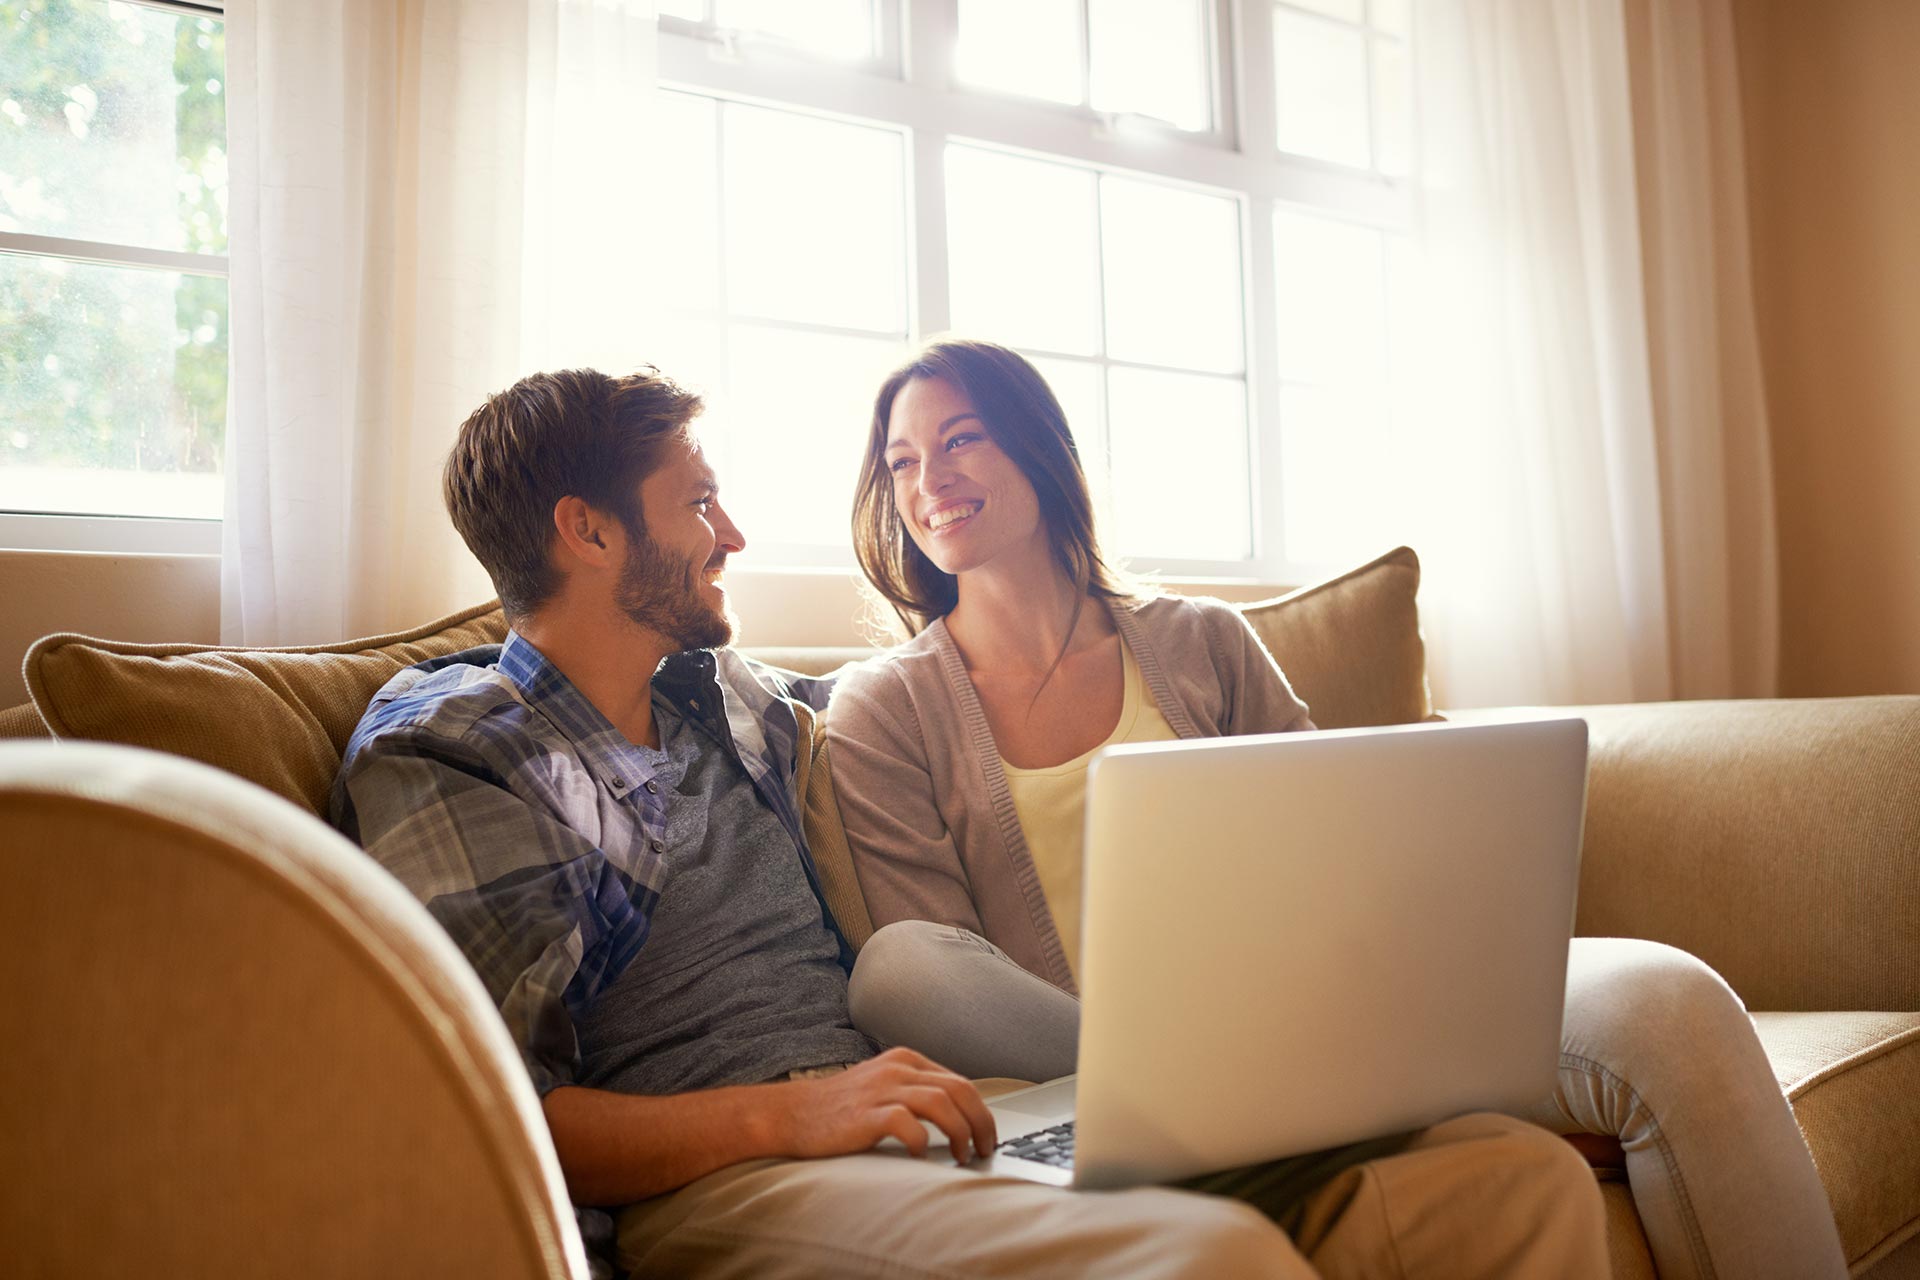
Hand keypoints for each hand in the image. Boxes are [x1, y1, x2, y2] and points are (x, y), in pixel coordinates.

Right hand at [778, 1047, 996, 1164]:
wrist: (790, 1115)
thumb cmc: (838, 1108)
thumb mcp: (881, 1086)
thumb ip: (915, 1092)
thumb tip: (958, 1118)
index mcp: (906, 1060)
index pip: (960, 1082)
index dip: (981, 1112)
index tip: (986, 1136)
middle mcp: (898, 1069)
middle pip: (960, 1090)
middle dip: (981, 1123)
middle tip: (985, 1150)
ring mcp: (882, 1089)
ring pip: (942, 1103)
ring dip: (961, 1133)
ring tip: (962, 1156)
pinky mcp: (866, 1114)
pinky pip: (908, 1124)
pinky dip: (923, 1143)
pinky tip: (923, 1158)